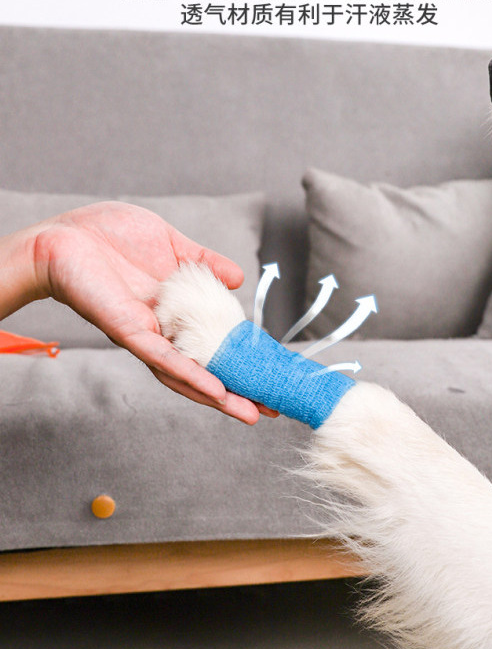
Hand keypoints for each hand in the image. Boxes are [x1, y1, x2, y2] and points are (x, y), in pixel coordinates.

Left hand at [2, 205, 259, 422]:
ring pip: (185, 374)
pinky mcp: (129, 332)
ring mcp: (146, 335)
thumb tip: (238, 279)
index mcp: (173, 310)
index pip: (212, 341)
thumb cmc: (109, 236)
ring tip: (250, 412)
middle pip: (203, 367)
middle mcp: (162, 330)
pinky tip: (216, 392)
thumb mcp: (169, 244)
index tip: (271, 372)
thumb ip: (203, 261)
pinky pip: (163, 360)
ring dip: (219, 396)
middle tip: (272, 409)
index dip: (240, 358)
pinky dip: (190, 376)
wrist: (63, 236)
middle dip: (236, 391)